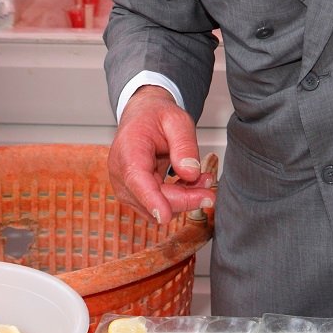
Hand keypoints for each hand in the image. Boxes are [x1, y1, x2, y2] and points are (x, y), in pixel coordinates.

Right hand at [108, 86, 214, 224]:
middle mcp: (121, 173)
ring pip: (155, 206)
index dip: (152, 199)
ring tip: (204, 179)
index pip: (137, 180)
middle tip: (211, 188)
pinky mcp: (134, 193)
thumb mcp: (177, 120)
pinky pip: (156, 203)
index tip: (166, 216)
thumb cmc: (156, 116)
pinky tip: (191, 182)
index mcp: (129, 150)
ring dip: (182, 198)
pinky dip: (177, 198)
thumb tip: (191, 173)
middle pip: (151, 197)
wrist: (143, 116)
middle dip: (184, 198)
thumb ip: (185, 145)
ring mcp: (125, 186)